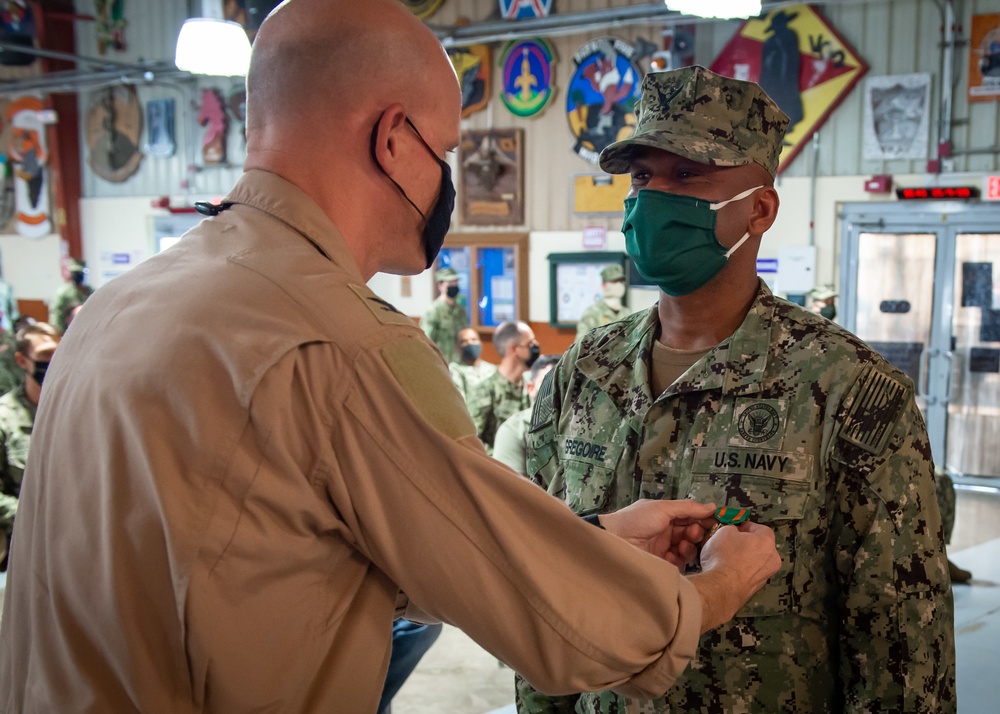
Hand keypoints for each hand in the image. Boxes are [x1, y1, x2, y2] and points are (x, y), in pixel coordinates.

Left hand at [598, 499, 717, 568]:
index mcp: (665, 515)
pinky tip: (672, 556)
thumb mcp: (662, 508)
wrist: (614, 541)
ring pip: (687, 549)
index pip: (690, 517)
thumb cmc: (636, 520)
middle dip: (695, 533)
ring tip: (681, 546)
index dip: (703, 519)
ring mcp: (664, 548)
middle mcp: (666, 531)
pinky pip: (679, 563)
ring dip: (688, 547)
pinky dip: (679, 560)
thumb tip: (713, 506)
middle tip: (692, 534)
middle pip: (691, 534)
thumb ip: (688, 508)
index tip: (715, 522)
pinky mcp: (662, 564)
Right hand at [688, 521, 780, 631]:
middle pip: (761, 546)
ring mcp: (765, 575)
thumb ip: (732, 528)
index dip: (747, 527)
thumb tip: (732, 531)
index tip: (736, 528)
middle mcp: (771, 559)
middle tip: (731, 542)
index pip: (761, 528)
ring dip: (744, 558)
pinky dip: (741, 571)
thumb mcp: (723, 531)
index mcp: (767, 542)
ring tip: (726, 556)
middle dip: (747, 543)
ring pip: (756, 561)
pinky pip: (749, 573)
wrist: (721, 587)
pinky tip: (727, 570)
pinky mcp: (756, 588)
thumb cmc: (724, 557)